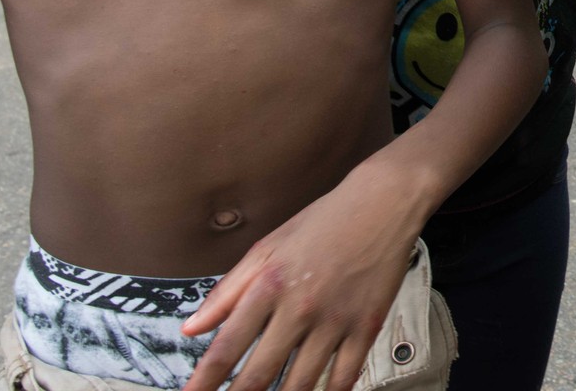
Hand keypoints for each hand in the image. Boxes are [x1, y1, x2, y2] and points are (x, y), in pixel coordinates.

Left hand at [179, 168, 424, 390]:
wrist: (383, 203)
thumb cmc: (324, 222)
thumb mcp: (267, 248)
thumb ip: (227, 291)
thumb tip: (192, 327)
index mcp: (269, 286)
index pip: (226, 348)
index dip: (204, 382)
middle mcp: (299, 308)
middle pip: (259, 374)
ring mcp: (335, 320)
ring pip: (300, 383)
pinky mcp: (366, 326)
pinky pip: (344, 376)